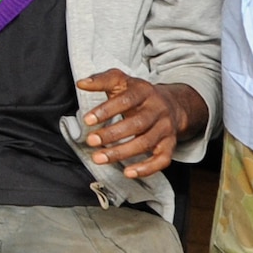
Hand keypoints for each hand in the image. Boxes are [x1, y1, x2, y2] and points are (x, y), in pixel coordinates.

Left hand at [78, 70, 200, 179]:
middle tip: (91, 140)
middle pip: (137, 124)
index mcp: (144, 91)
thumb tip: (81, 83)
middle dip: (112, 134)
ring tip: (99, 158)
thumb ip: (101, 80)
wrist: (172, 104)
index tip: (87, 120)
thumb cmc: (138, 94)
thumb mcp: (121, 81)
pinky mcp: (170, 144)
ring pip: (146, 143)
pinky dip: (146, 168)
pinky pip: (162, 159)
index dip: (106, 110)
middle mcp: (157, 110)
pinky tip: (128, 172)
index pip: (126, 100)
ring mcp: (166, 128)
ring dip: (122, 153)